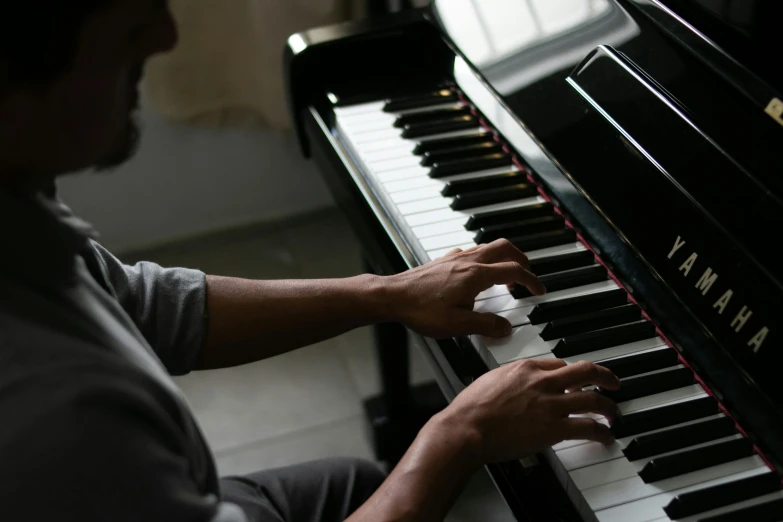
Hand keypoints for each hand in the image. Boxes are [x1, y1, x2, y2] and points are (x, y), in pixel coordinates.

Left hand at [386, 239, 544, 338]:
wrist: (392, 297)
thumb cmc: (420, 310)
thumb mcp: (458, 325)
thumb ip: (486, 325)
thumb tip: (505, 328)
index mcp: (475, 275)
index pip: (513, 271)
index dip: (531, 280)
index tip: (538, 290)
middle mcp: (467, 261)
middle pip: (504, 248)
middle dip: (521, 259)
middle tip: (528, 274)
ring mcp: (455, 258)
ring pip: (488, 247)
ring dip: (503, 257)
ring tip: (507, 274)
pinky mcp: (443, 261)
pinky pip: (472, 252)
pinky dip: (484, 258)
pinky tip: (478, 273)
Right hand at [438, 359, 620, 462]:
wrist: (468, 427)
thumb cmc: (471, 408)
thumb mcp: (490, 379)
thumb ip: (509, 379)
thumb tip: (514, 384)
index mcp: (526, 367)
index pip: (560, 364)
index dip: (571, 373)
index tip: (575, 382)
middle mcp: (543, 382)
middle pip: (585, 371)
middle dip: (604, 376)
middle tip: (613, 382)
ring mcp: (551, 405)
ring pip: (592, 399)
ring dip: (608, 407)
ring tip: (613, 414)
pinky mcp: (554, 428)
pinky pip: (587, 427)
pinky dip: (601, 431)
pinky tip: (605, 436)